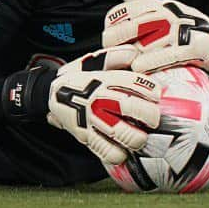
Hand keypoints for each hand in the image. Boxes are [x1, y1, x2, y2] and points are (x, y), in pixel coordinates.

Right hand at [45, 49, 160, 164]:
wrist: (51, 94)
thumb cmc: (80, 77)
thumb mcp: (95, 60)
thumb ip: (115, 56)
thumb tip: (135, 54)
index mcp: (104, 79)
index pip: (133, 83)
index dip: (150, 90)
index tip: (157, 95)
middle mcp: (99, 98)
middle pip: (131, 108)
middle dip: (150, 115)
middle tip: (153, 118)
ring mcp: (92, 119)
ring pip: (122, 133)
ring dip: (138, 137)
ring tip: (141, 136)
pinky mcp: (85, 137)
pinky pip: (107, 151)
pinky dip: (120, 153)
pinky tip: (123, 148)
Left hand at [104, 0, 208, 72]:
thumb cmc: (184, 27)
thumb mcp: (167, 10)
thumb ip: (146, 5)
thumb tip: (125, 0)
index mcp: (160, 6)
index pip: (130, 9)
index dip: (115, 21)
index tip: (107, 34)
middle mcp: (168, 16)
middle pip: (135, 25)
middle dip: (117, 36)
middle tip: (106, 49)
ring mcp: (179, 31)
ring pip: (149, 42)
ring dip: (130, 53)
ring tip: (118, 61)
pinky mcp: (191, 48)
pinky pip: (168, 55)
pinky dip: (151, 61)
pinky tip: (137, 67)